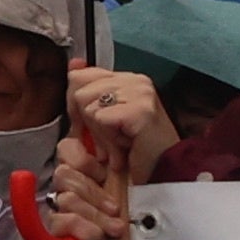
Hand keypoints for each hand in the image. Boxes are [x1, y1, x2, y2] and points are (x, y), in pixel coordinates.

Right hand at [38, 118, 135, 239]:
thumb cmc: (137, 203)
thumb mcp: (138, 167)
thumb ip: (122, 140)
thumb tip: (109, 121)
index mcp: (85, 163)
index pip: (67, 147)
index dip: (85, 159)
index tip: (108, 170)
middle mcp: (68, 182)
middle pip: (65, 174)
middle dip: (95, 193)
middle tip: (116, 208)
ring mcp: (59, 205)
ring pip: (66, 198)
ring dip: (95, 216)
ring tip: (117, 228)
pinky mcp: (57, 229)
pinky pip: (63, 222)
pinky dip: (86, 231)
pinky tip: (101, 239)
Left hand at [65, 63, 179, 171]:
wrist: (165, 174)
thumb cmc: (138, 150)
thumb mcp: (107, 118)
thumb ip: (91, 91)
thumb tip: (73, 65)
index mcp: (129, 78)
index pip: (80, 76)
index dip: (75, 106)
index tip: (84, 128)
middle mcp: (136, 80)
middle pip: (80, 92)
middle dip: (86, 123)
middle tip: (106, 142)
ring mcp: (140, 93)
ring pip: (88, 107)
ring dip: (99, 134)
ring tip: (117, 146)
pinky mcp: (140, 109)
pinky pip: (100, 118)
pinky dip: (107, 139)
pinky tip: (124, 147)